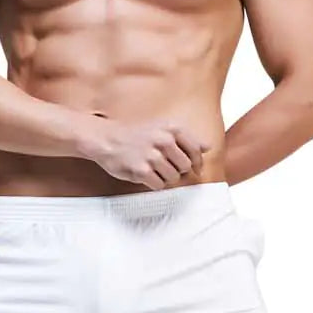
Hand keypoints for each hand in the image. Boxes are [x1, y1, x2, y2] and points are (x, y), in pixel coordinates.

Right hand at [85, 117, 210, 190]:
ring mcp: (153, 156)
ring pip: (173, 178)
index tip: (194, 168)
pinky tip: (145, 174)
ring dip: (165, 177)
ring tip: (152, 169)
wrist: (104, 138)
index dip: (197, 162)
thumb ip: (185, 137)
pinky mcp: (142, 170)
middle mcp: (164, 141)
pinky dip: (154, 183)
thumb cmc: (133, 134)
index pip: (196, 150)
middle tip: (164, 166)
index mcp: (171, 129)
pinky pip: (159, 185)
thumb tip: (208, 147)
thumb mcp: (160, 127)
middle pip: (185, 167)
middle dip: (178, 170)